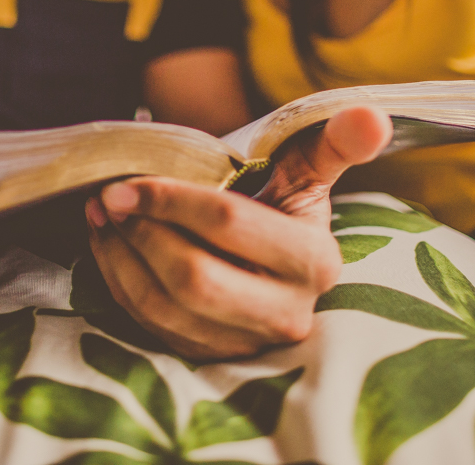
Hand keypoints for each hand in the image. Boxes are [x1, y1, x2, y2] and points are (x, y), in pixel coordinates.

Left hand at [86, 106, 391, 359]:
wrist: (266, 250)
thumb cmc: (282, 200)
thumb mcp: (306, 167)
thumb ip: (335, 141)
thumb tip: (371, 116)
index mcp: (315, 262)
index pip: (227, 223)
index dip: (170, 199)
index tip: (128, 180)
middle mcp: (287, 314)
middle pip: (194, 278)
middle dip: (143, 233)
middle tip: (110, 197)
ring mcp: (247, 344)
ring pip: (165, 306)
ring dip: (121, 256)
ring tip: (104, 215)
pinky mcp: (211, 357)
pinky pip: (150, 325)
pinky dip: (119, 280)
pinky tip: (109, 243)